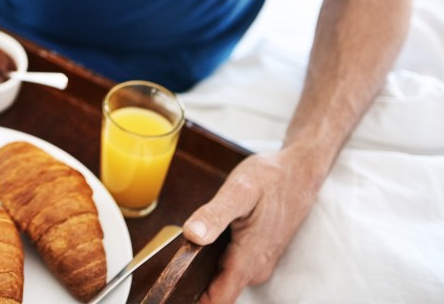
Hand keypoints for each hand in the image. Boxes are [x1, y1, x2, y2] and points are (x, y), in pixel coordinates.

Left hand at [183, 148, 321, 302]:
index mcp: (248, 259)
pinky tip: (200, 246)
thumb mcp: (239, 190)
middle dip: (191, 287)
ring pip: (224, 281)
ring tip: (178, 258)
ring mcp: (257, 263)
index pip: (219, 299)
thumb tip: (192, 235)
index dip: (193, 301)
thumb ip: (215, 215)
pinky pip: (231, 269)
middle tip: (165, 276)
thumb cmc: (270, 180)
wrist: (299, 173)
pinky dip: (212, 263)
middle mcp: (255, 268)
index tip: (169, 294)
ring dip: (201, 274)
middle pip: (218, 293)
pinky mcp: (257, 255)